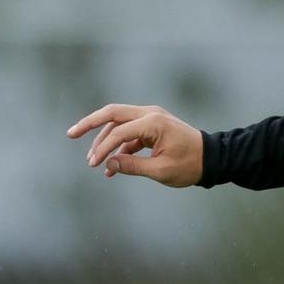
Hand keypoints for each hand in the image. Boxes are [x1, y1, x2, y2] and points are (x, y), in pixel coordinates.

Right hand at [66, 103, 204, 186]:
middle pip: (112, 113)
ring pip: (118, 123)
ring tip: (93, 161)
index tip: (94, 165)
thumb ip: (132, 166)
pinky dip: (119, 147)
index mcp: (153, 122)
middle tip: (70, 134)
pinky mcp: (152, 126)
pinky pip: (129, 133)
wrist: (212, 159)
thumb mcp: (161, 170)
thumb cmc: (190, 165)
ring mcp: (151, 118)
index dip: (103, 148)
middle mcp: (150, 114)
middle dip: (90, 124)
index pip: (118, 131)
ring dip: (104, 140)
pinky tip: (111, 166)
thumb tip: (108, 164)